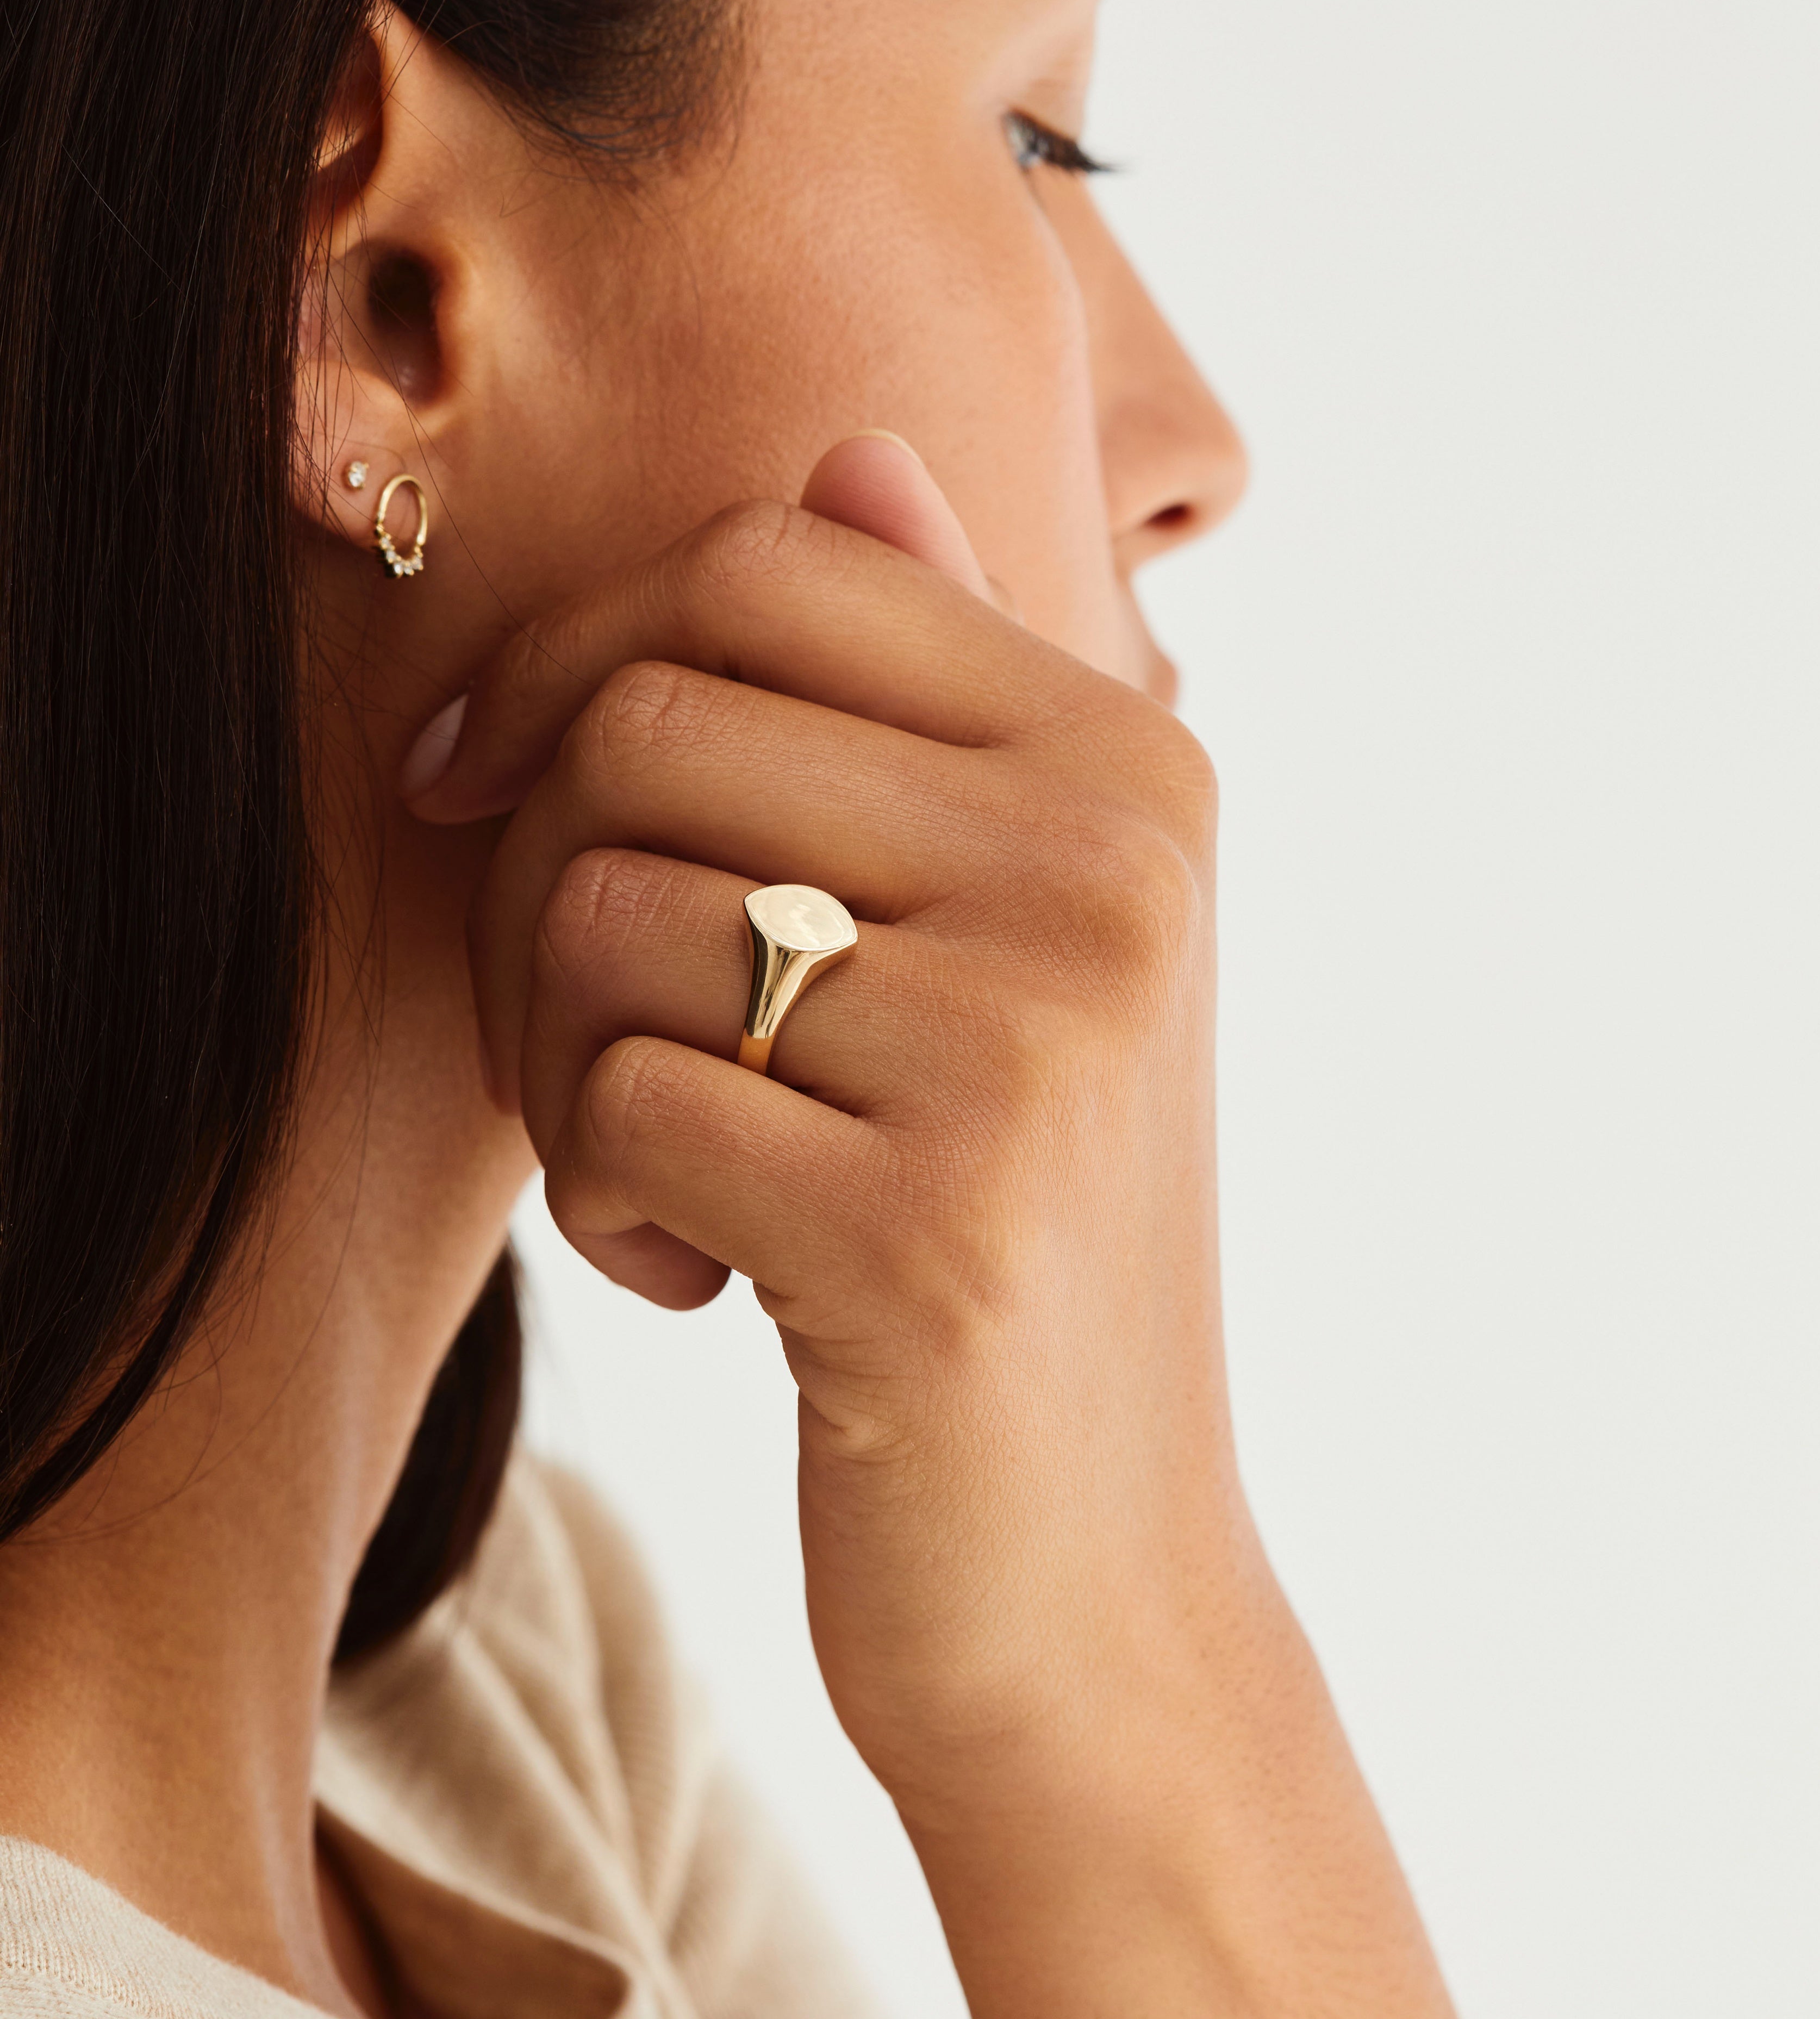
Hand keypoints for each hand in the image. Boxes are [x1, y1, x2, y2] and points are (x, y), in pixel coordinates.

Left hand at [408, 434, 1243, 1807]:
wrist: (1095, 1568)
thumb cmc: (1008, 1222)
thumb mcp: (1008, 936)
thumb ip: (932, 685)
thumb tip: (849, 450)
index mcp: (1131, 764)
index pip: (766, 560)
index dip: (574, 653)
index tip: (489, 789)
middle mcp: (1111, 871)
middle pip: (648, 718)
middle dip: (536, 882)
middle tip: (589, 1030)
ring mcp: (1033, 1048)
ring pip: (600, 909)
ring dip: (561, 1061)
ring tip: (673, 1160)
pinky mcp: (929, 1232)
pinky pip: (613, 1106)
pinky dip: (606, 1204)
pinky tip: (709, 1277)